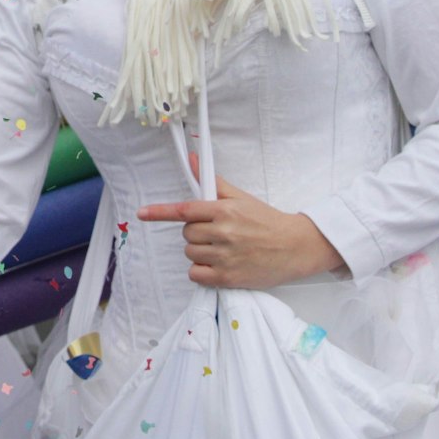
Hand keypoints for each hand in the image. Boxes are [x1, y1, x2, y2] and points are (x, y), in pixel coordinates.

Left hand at [136, 176, 343, 289]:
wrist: (296, 247)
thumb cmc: (267, 221)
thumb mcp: (242, 198)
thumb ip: (214, 182)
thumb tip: (194, 160)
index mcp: (225, 210)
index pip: (184, 210)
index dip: (160, 212)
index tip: (142, 213)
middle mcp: (223, 232)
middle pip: (186, 233)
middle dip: (196, 232)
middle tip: (216, 232)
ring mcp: (225, 256)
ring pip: (190, 253)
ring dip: (199, 251)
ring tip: (220, 249)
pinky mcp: (228, 277)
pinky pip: (196, 274)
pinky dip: (201, 271)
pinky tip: (217, 265)